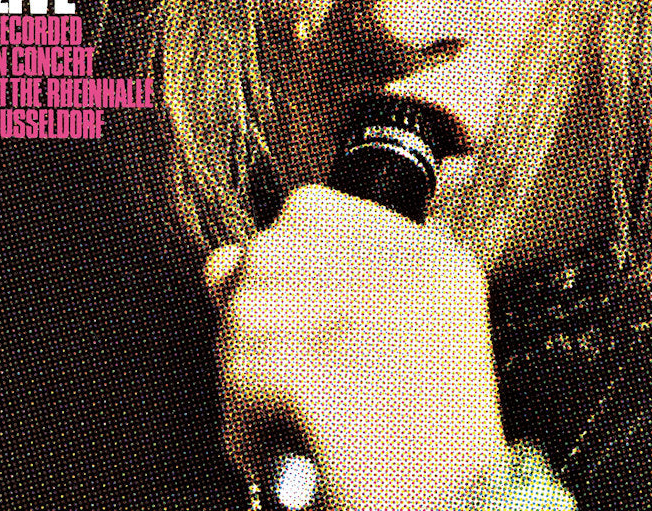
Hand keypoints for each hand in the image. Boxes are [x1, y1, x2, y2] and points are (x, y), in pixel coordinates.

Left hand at [205, 185, 507, 510]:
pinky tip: (296, 443)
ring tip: (301, 415)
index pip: (309, 208)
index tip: (306, 316)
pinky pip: (242, 374)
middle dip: (257, 319)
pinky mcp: (325, 367)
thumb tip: (223, 263)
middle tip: (298, 376)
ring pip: (243, 311)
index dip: (286, 263)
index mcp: (428, 253)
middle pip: (265, 254)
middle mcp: (402, 266)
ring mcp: (366, 311)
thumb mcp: (395, 326)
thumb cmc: (417, 435)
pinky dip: (248, 420)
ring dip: (248, 373)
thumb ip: (317, 276)